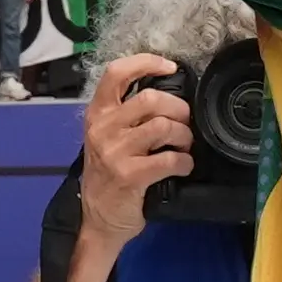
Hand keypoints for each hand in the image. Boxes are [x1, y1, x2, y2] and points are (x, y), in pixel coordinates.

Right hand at [77, 50, 194, 245]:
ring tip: (183, 146)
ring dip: (184, 136)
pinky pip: (170, 159)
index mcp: (97, 114)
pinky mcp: (130, 175)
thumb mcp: (107, 138)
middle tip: (183, 123)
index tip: (169, 66)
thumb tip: (167, 95)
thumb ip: (128, 115)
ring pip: (164, 126)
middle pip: (150, 98)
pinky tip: (183, 167)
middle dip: (178, 109)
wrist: (98, 219)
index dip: (146, 63)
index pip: (116, 73)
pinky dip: (184, 162)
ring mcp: (115, 151)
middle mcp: (103, 128)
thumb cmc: (108, 175)